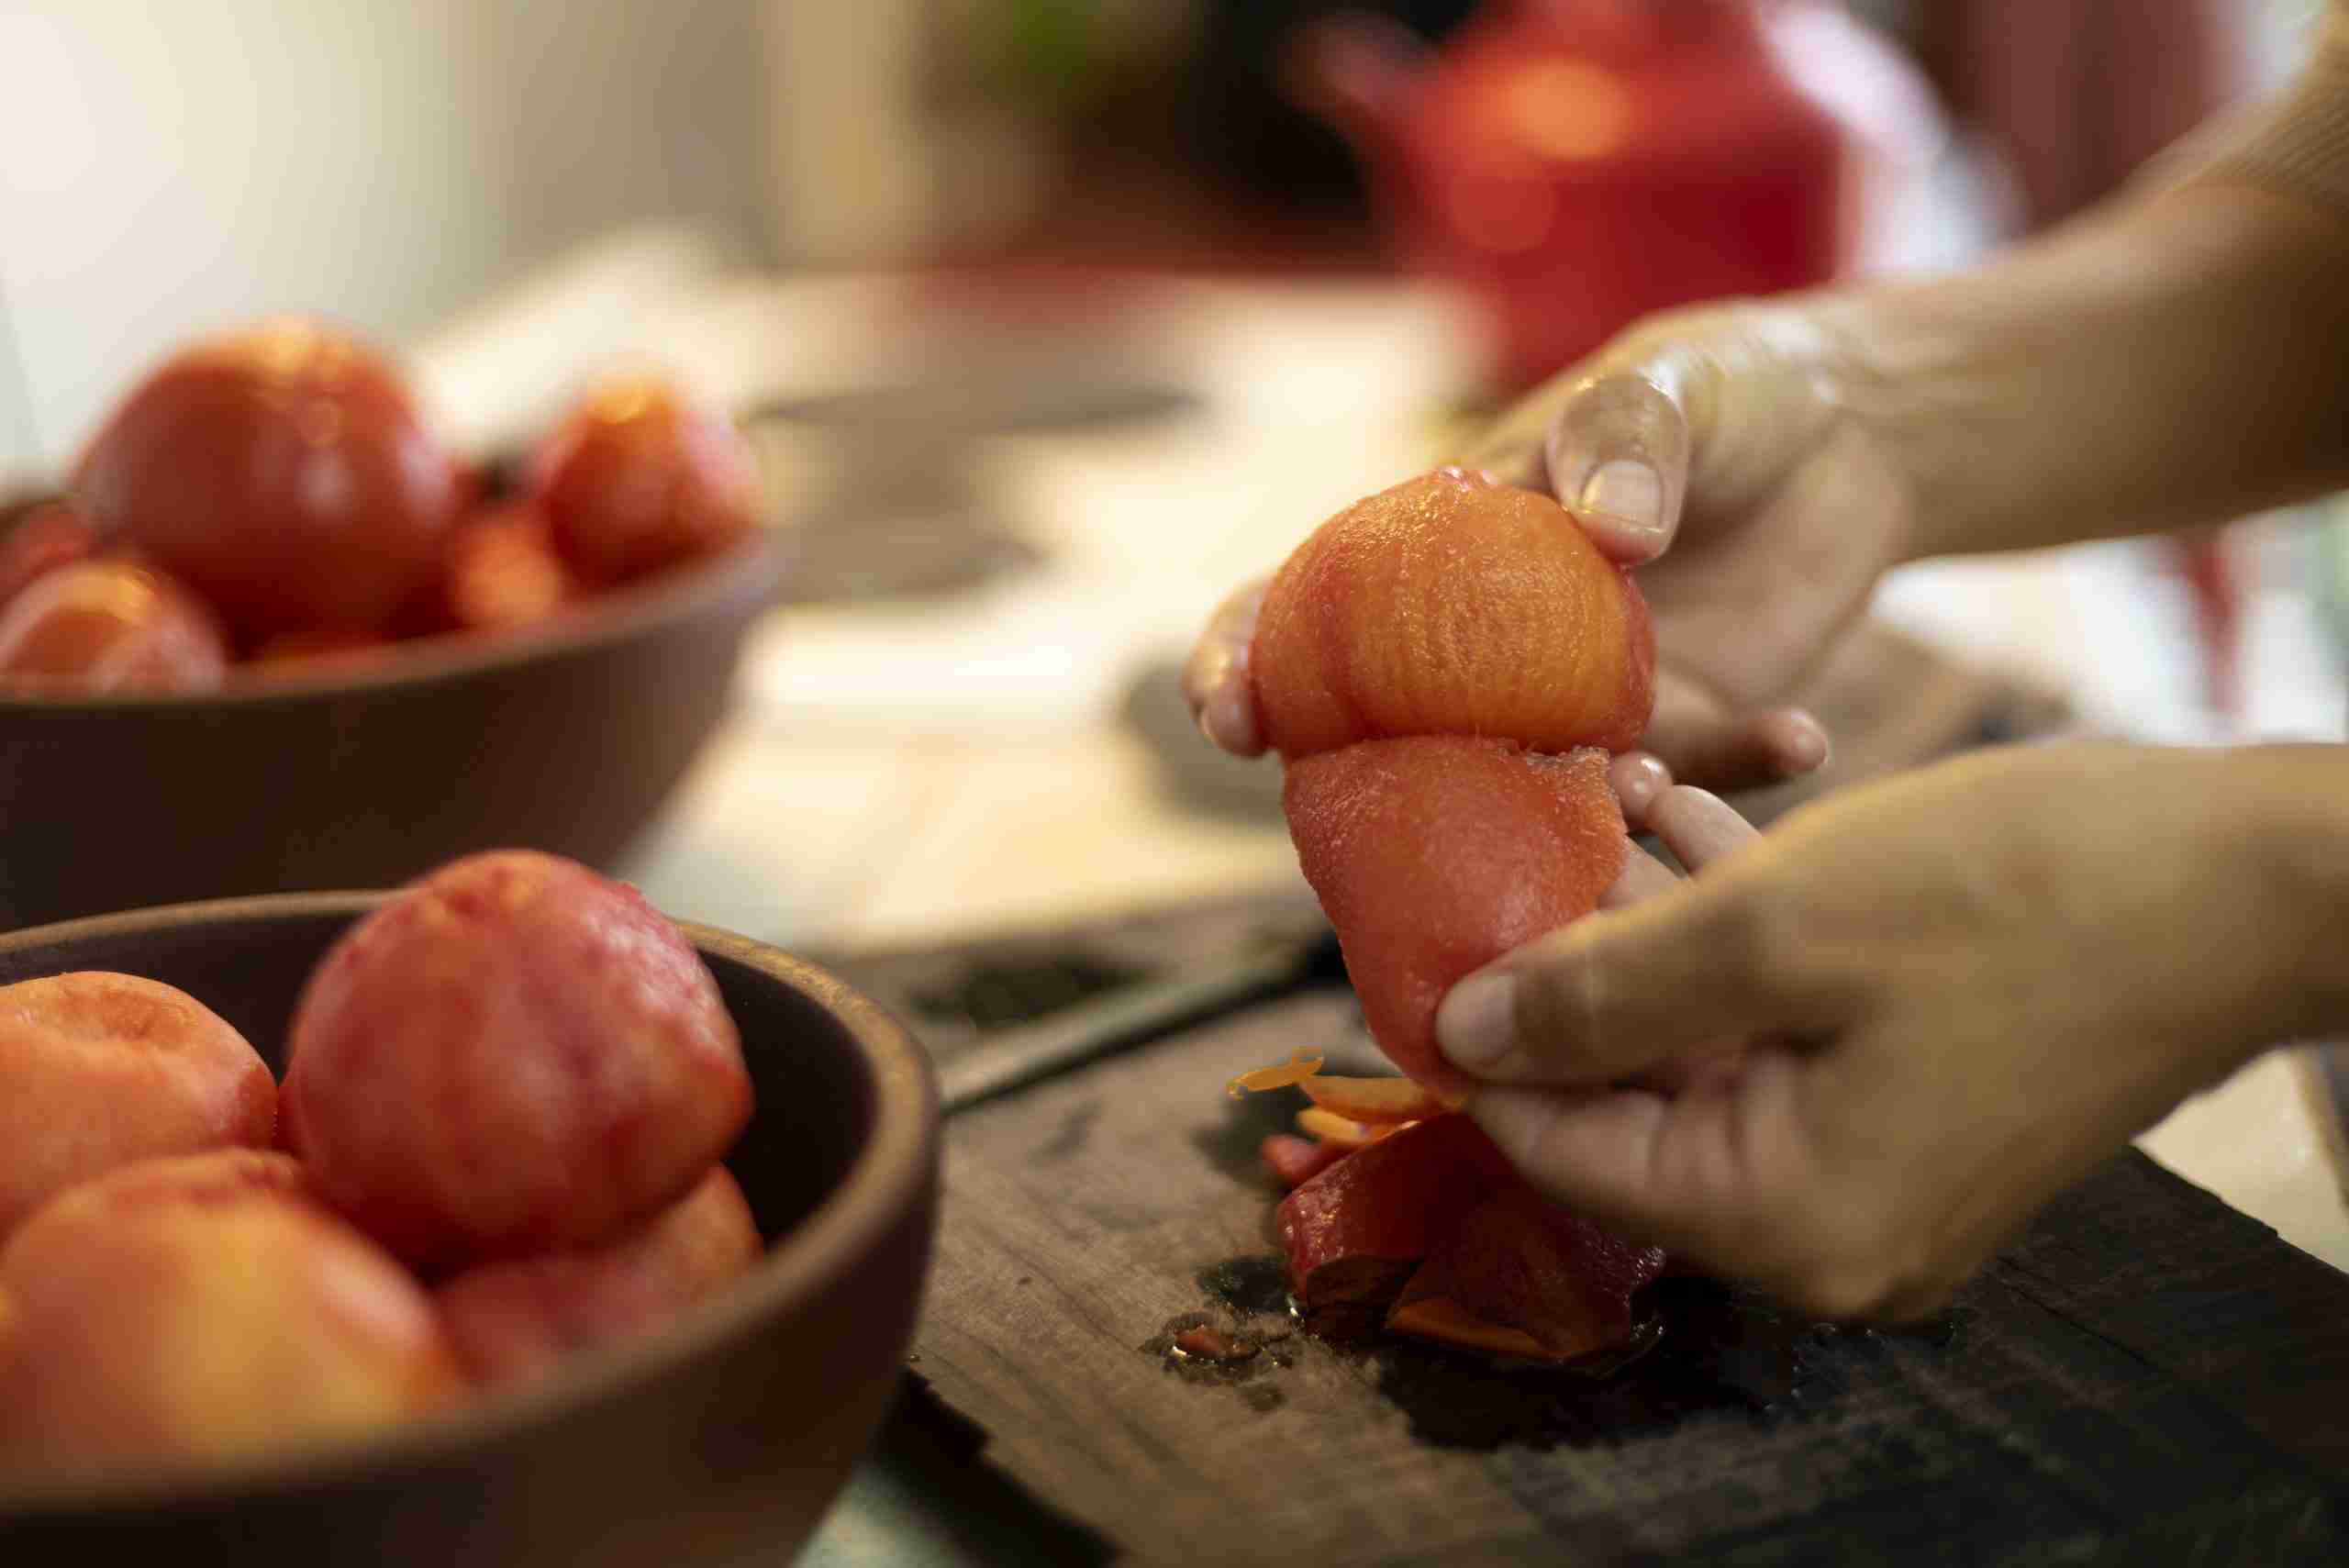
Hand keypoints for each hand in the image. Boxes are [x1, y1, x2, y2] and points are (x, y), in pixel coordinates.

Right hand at [1185, 301, 1906, 785]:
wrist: (1851, 435)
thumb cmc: (1720, 388)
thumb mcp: (1667, 380)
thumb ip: (1627, 436)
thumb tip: (1612, 536)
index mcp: (1434, 558)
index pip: (1299, 612)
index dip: (1243, 664)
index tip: (1231, 718)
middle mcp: (1482, 652)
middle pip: (1388, 750)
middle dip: (1388, 811)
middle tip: (1448, 836)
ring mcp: (1574, 709)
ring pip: (1530, 801)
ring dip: (1574, 819)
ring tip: (1655, 779)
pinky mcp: (1678, 735)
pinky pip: (1688, 789)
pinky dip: (1735, 782)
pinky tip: (1804, 735)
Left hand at [1434, 743, 2332, 1319]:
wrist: (2256, 877)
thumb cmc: (2026, 896)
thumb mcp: (1777, 926)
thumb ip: (1602, 993)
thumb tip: (1464, 1038)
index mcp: (1782, 1222)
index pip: (1562, 1150)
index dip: (1479, 1039)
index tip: (1420, 932)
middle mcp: (1825, 1230)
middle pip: (1628, 1095)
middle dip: (1571, 955)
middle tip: (1514, 833)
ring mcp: (1879, 1170)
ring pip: (1702, 1041)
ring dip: (1649, 919)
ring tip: (1602, 790)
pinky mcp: (1917, 1103)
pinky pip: (1783, 1024)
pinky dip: (1735, 929)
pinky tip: (1688, 814)